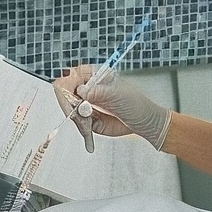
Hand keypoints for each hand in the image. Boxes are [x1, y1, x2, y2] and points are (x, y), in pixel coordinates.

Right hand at [53, 65, 170, 152]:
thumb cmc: (136, 104)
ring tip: (88, 126)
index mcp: (96, 76)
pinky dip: (80, 128)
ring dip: (76, 118)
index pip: (72, 75)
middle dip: (70, 104)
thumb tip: (80, 91)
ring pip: (69, 108)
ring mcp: (87, 103)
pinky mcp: (88, 118)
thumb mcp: (118, 95)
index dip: (68, 85)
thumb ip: (98, 92)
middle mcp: (89, 88)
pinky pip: (77, 122)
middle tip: (79, 114)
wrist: (145, 125)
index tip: (72, 98)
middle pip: (66, 91)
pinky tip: (88, 135)